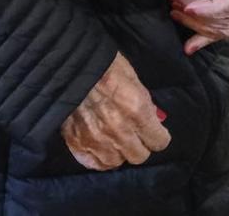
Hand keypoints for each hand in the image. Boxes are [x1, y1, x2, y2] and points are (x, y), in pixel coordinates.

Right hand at [60, 50, 168, 170]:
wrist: (69, 64)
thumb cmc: (105, 64)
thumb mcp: (134, 80)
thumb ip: (145, 104)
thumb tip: (153, 120)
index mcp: (137, 111)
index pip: (159, 142)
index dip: (158, 136)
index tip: (155, 132)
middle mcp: (119, 131)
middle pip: (139, 156)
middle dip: (140, 145)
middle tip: (135, 135)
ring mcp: (96, 140)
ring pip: (117, 162)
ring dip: (119, 152)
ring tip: (116, 140)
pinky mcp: (77, 143)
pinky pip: (94, 163)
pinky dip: (99, 157)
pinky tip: (101, 146)